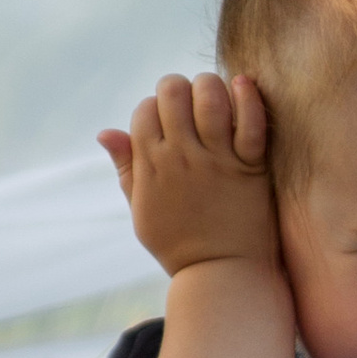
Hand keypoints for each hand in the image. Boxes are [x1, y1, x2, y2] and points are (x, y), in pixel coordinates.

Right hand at [99, 72, 278, 276]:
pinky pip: (251, 120)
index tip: (166, 120)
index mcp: (151, 166)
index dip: (154, 106)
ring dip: (211, 85)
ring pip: (210, 96)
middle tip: (189, 103)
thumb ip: (126, 168)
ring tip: (215, 95)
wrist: (221, 273)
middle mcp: (181, 157)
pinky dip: (248, 96)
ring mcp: (217, 160)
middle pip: (173, 92)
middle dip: (178, 88)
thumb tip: (105, 132)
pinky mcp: (251, 166)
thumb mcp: (141, 209)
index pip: (144, 110)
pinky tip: (243, 84)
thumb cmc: (178, 243)